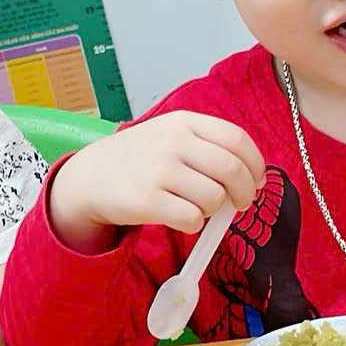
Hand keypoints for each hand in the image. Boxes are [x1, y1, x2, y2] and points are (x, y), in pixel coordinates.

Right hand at [48, 111, 264, 252]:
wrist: (89, 177)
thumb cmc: (139, 159)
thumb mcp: (169, 136)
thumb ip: (208, 148)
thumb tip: (253, 176)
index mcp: (183, 121)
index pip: (237, 139)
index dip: (255, 164)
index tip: (257, 181)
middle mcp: (173, 141)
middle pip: (232, 170)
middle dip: (245, 193)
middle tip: (239, 204)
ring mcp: (159, 169)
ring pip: (215, 198)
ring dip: (214, 210)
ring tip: (196, 206)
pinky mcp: (148, 199)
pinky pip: (192, 219)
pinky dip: (194, 224)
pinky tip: (180, 217)